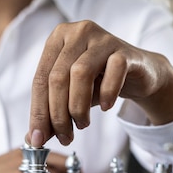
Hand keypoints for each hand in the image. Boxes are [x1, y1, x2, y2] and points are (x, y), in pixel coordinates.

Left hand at [26, 20, 172, 146]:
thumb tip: (33, 139)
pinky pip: (113, 70)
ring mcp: (102, 38)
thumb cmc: (98, 82)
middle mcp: (77, 32)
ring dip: (78, 107)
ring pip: (80, 73)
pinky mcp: (124, 49)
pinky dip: (107, 93)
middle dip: (57, 115)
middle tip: (64, 137)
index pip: (39, 80)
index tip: (38, 140)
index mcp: (56, 39)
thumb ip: (51, 114)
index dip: (37, 112)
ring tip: (82, 124)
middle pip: (57, 78)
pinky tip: (105, 107)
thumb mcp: (70, 96)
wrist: (139, 74)